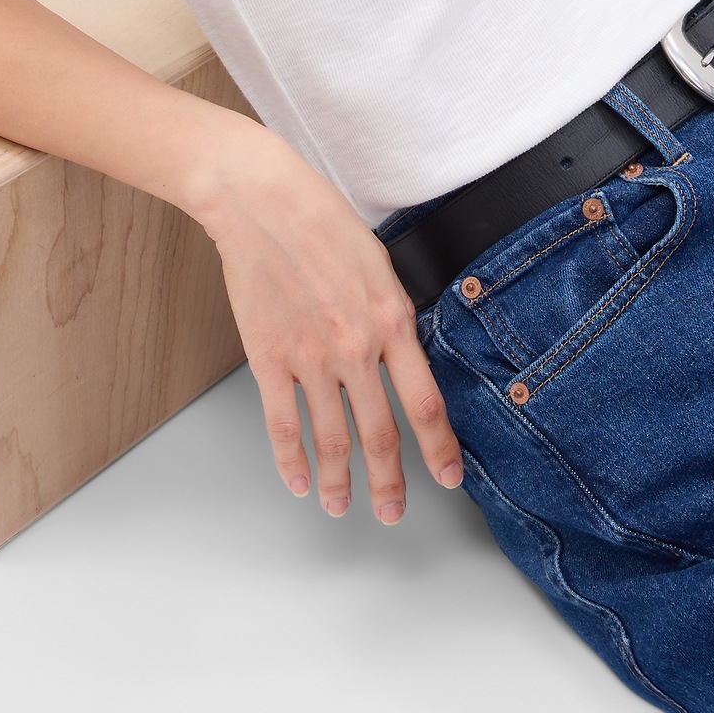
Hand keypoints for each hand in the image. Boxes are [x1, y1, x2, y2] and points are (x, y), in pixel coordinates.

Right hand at [201, 122, 463, 522]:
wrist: (264, 203)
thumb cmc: (322, 221)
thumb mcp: (380, 264)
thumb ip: (392, 315)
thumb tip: (402, 355)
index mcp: (391, 320)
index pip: (425, 402)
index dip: (439, 448)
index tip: (448, 476)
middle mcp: (356, 348)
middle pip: (380, 434)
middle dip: (390, 482)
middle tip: (395, 511)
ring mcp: (310, 358)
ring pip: (331, 440)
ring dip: (340, 483)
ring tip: (343, 506)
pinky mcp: (268, 359)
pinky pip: (283, 424)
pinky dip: (291, 461)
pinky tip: (299, 481)